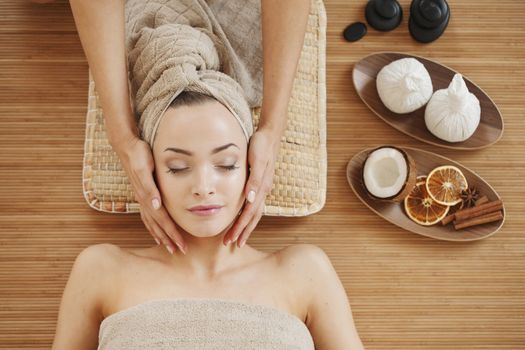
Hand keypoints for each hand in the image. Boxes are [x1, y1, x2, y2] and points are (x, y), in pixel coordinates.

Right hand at [114, 136, 186, 253]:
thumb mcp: (144, 168)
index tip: (181, 245)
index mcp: (147, 196)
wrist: (126, 146)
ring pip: (151, 222)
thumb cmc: (138, 154)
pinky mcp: (141, 195)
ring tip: (168, 246)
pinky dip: (152, 226)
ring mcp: (141, 198)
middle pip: (158, 225)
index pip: (162, 219)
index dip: (172, 233)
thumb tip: (156, 205)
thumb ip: (149, 187)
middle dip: (169, 239)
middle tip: (180, 251)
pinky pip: (147, 215)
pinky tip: (156, 230)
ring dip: (160, 235)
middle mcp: (144, 200)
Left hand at [223, 128, 279, 247]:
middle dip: (243, 231)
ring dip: (246, 226)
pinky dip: (248, 215)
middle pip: (253, 217)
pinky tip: (242, 218)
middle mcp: (263, 190)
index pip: (250, 213)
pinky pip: (254, 204)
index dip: (241, 227)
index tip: (232, 239)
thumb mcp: (257, 160)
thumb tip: (250, 199)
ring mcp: (263, 188)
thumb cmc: (261, 145)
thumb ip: (255, 179)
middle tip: (232, 244)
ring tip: (237, 237)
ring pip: (254, 212)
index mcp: (261, 187)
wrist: (270, 135)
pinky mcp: (260, 184)